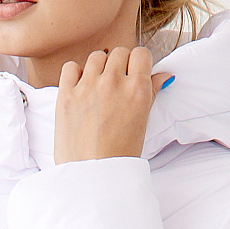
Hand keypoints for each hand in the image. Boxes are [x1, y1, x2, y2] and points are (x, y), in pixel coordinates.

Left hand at [54, 44, 164, 163]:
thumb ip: (151, 93)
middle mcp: (113, 83)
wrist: (92, 176)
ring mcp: (88, 87)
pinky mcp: (66, 94)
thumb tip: (163, 76)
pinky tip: (79, 89)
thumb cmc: (119, 154)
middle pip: (119, 52)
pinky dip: (75, 74)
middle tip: (116, 84)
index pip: (141, 54)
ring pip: (96, 57)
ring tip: (97, 87)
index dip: (138, 62)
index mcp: (137, 89)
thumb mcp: (143, 122)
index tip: (133, 73)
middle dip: (119, 64)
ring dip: (98, 67)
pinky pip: (71, 67)